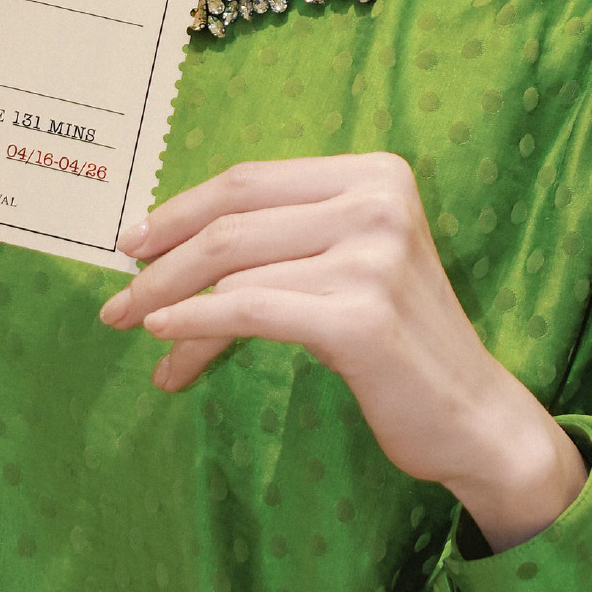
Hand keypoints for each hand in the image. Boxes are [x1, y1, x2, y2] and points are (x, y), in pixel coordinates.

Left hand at [99, 152, 583, 552]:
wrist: (475, 417)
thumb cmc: (400, 344)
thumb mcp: (349, 266)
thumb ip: (284, 238)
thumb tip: (169, 244)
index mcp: (375, 174)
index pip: (249, 181)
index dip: (179, 210)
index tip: (131, 243)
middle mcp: (377, 202)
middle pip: (233, 221)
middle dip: (161, 261)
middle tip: (117, 297)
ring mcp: (373, 257)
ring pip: (233, 271)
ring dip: (172, 308)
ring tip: (141, 335)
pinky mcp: (361, 316)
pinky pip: (250, 311)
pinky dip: (197, 325)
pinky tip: (166, 341)